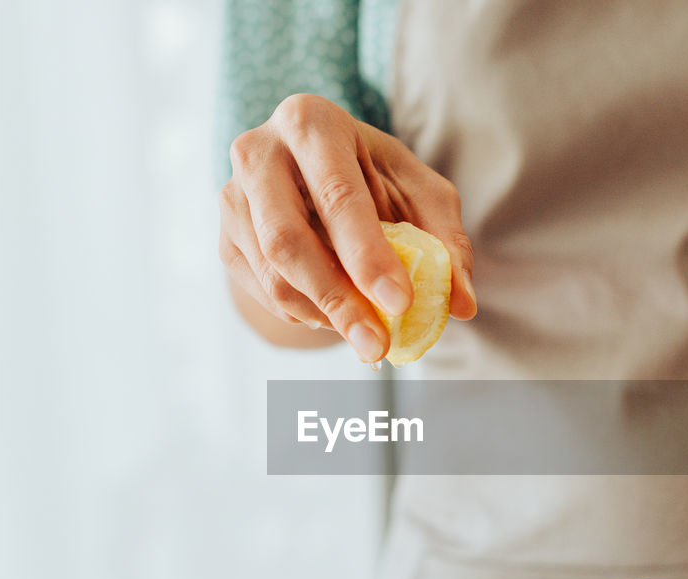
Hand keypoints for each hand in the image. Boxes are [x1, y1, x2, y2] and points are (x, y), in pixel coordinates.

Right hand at [218, 94, 476, 361]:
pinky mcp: (224, 237)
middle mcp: (258, 152)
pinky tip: (338, 315)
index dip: (369, 256)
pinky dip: (306, 316)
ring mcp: (231, 196)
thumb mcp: (420, 193)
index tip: (401, 304)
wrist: (314, 171)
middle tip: (379, 346)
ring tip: (368, 334)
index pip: (339, 196)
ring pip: (272, 275)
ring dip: (324, 316)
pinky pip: (263, 293)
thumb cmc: (376, 178)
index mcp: (310, 122)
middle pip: (288, 241)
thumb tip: (462, 304)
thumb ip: (446, 241)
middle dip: (339, 301)